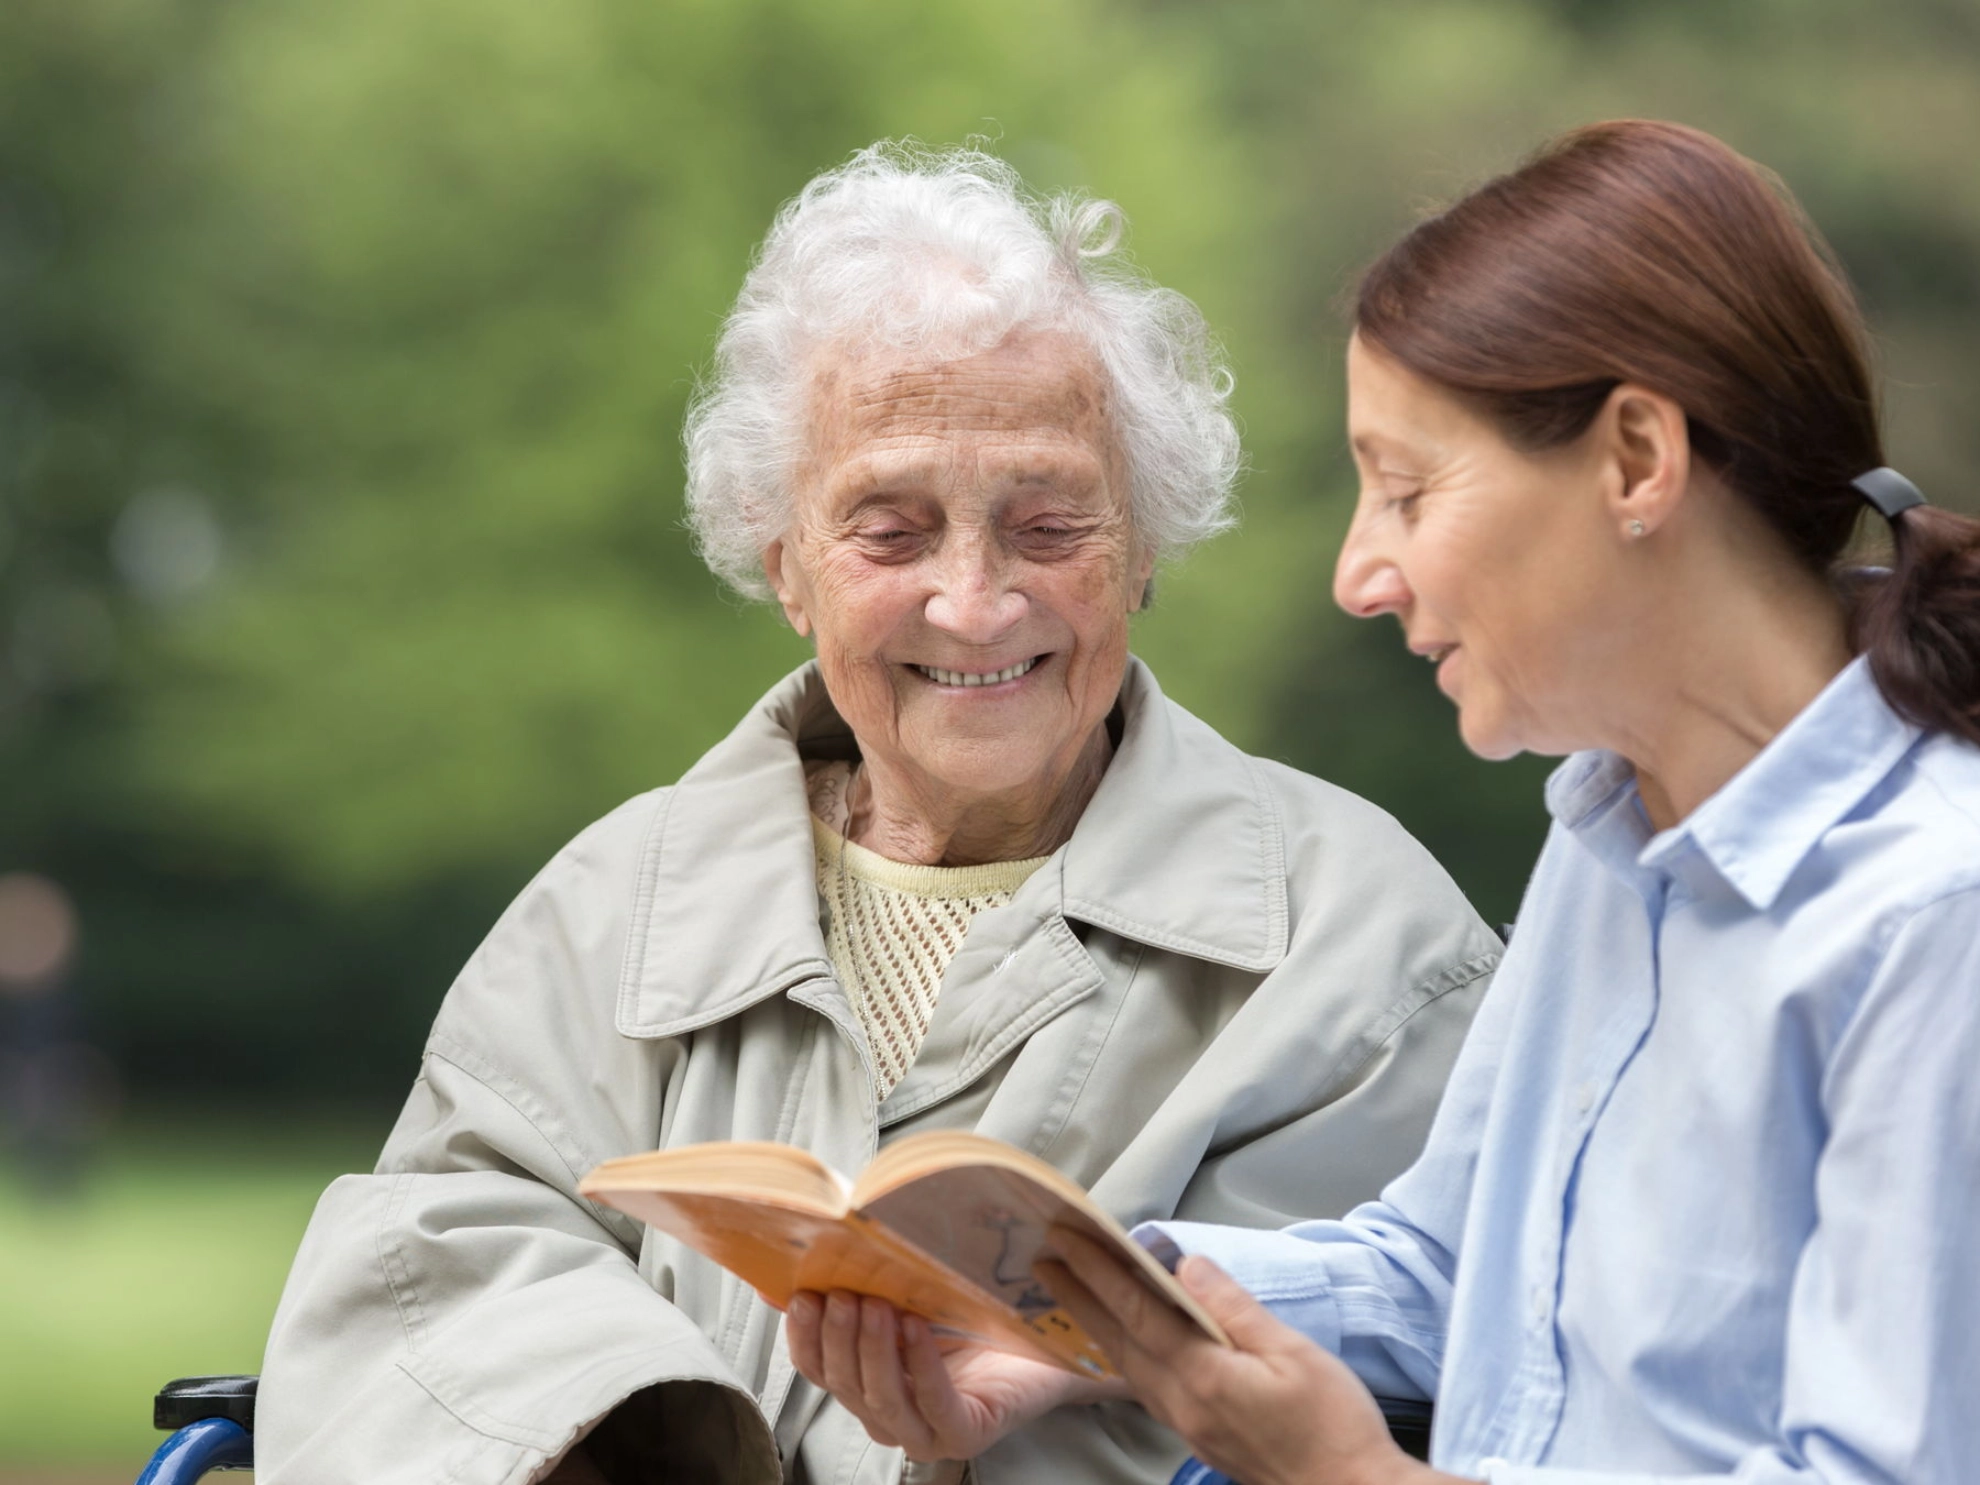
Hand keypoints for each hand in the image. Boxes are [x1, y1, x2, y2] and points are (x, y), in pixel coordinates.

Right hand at [785, 1288, 1124, 1461]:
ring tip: (875, 1303)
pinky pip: (933, 1405)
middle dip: (838, 1336)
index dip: (803, 1337)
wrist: (1051, 1338)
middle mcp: (891, 1415)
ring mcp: (926, 1432)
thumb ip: (865, 1281)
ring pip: (881, 1399)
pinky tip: (916, 1327)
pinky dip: (919, 1365)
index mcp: (869, 1384)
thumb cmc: (978, 1315)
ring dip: (872, 1349)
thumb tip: (806, 1255)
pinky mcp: (965, 1433)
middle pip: (845, 1384)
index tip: (801, 1295)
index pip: (818, 1370)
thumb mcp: (913, 1291)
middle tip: (842, 1291)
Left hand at [1038, 1231, 1467, 1484]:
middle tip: (1045, 1257)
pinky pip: (1143, 1384)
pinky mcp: (1197, 1433)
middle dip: (1078, 1294)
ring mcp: (1185, 1422)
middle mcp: (1181, 1402)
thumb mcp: (1293, 1354)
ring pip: (1126, 1364)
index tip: (1068, 1237)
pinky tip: (1121, 1342)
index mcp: (1202, 1376)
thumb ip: (1235, 1309)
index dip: (1099, 1270)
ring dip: (1095, 1322)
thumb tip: (1191, 1266)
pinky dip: (1121, 1352)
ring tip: (1070, 1291)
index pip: (1137, 1311)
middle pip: (1118, 1339)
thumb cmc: (1332, 1425)